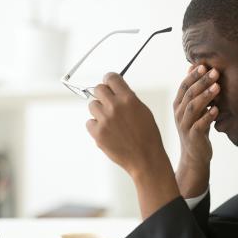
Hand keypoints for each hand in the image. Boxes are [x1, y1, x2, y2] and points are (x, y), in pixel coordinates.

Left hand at [86, 73, 178, 218]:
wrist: (145, 159)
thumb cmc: (147, 136)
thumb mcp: (143, 111)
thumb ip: (129, 99)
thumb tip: (116, 91)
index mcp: (128, 99)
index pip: (111, 78)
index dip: (109, 80)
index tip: (109, 83)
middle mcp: (115, 107)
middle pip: (98, 89)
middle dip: (103, 94)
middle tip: (108, 102)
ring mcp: (105, 120)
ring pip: (92, 105)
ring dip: (99, 111)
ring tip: (110, 121)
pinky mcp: (98, 133)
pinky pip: (89, 122)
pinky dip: (96, 126)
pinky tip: (107, 132)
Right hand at [173, 65, 219, 197]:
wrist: (195, 155)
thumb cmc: (197, 127)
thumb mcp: (195, 108)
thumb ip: (195, 90)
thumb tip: (195, 67)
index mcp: (178, 104)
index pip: (184, 86)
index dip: (193, 75)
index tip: (205, 65)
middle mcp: (179, 113)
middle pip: (189, 94)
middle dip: (202, 82)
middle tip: (215, 72)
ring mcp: (185, 125)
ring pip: (193, 108)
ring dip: (205, 96)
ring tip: (217, 87)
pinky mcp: (193, 136)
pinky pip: (199, 125)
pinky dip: (208, 117)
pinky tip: (217, 110)